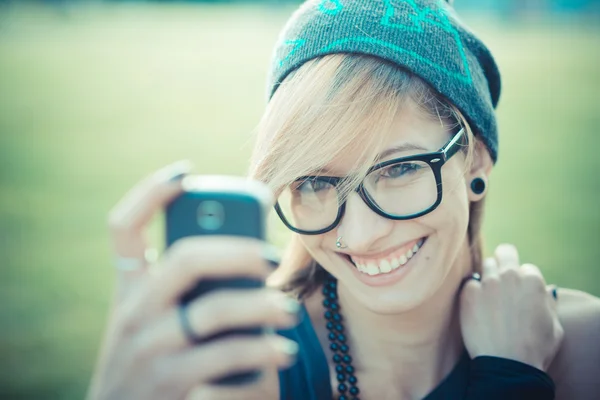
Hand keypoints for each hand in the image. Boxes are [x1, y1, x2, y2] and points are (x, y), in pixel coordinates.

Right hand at [87, 162, 298, 399]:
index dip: (149, 193)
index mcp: (128, 288)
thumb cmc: (152, 360)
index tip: (184, 171)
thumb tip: (247, 255)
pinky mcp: (169, 384)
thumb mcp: (152, 320)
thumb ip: (184, 288)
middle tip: (271, 258)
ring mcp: (149, 348)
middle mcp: (133, 312)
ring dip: (261, 306)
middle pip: (185, 260)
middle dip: (238, 252)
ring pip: (213, 310)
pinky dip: (260, 351)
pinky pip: (223, 356)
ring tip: (288, 311)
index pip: (122, 228)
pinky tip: (282, 351)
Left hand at [459, 244, 563, 370]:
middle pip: (504, 252)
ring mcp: (487, 283)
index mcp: (533, 280)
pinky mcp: (468, 293)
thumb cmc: (535, 349)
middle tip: (501, 277)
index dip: (524, 280)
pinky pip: (469, 283)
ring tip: (488, 295)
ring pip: (485, 264)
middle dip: (504, 261)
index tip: (520, 293)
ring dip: (488, 275)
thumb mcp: (554, 326)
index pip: (526, 267)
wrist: (507, 365)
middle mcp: (509, 275)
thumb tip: (548, 290)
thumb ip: (549, 303)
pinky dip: (472, 291)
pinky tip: (475, 307)